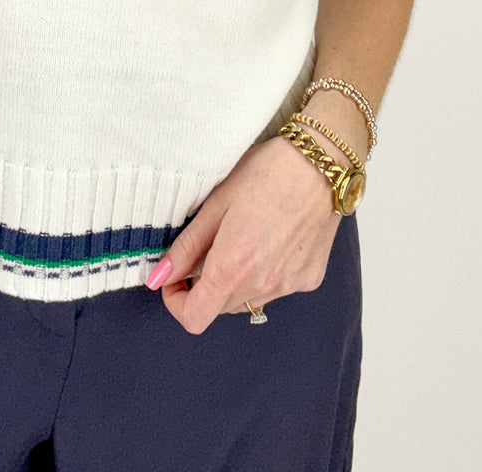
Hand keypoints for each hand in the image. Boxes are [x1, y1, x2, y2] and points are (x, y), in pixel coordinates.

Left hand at [147, 136, 339, 334]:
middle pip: (220, 307)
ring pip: (248, 300)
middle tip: (209, 244)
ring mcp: (289, 286)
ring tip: (243, 236)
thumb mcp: (215, 204)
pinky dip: (264, 273)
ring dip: (236, 280)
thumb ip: (186, 247)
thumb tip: (160, 276)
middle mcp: (263, 286)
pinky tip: (271, 238)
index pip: (194, 318)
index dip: (177, 302)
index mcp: (233, 267)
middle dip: (205, 285)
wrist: (321, 164)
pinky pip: (275, 289)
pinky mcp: (309, 279)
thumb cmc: (266, 174)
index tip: (176, 277)